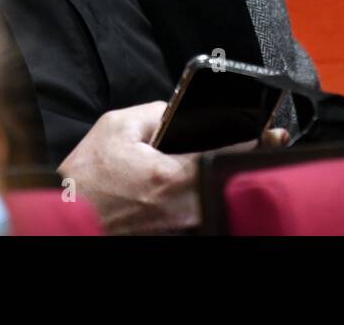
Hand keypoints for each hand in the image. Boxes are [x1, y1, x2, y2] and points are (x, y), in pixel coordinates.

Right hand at [58, 103, 294, 234]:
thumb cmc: (87, 174)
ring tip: (240, 152)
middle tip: (268, 141)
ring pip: (217, 194)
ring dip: (229, 172)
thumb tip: (179, 111)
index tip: (273, 132)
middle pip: (229, 178)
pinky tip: (209, 173)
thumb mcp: (117, 126)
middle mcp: (180, 205)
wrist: (70, 213)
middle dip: (249, 157)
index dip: (254, 142)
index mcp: (170, 175)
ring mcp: (179, 224)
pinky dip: (208, 188)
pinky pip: (200, 207)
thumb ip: (156, 112)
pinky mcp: (172, 232)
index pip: (225, 154)